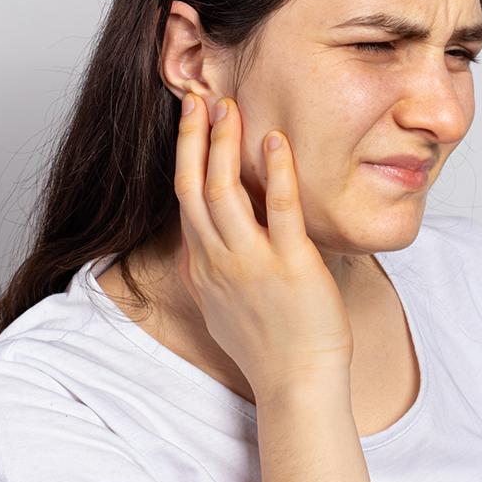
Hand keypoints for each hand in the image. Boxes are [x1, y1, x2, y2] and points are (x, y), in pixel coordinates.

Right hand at [173, 94, 353, 401]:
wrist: (296, 383)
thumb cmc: (264, 346)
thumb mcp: (217, 309)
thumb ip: (201, 274)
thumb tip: (189, 250)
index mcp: (203, 266)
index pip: (185, 199)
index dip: (186, 156)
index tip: (191, 123)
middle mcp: (219, 259)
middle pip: (194, 187)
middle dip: (193, 139)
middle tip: (198, 97)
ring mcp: (251, 262)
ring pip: (224, 192)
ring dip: (223, 145)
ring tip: (228, 107)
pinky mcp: (290, 264)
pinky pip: (279, 209)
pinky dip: (275, 172)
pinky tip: (275, 140)